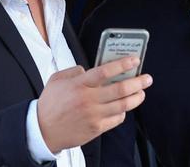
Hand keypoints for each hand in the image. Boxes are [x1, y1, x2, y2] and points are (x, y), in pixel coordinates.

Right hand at [36, 56, 152, 153]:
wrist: (42, 131)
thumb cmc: (50, 104)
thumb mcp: (57, 80)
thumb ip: (74, 71)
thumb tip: (89, 69)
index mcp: (79, 85)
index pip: (105, 71)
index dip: (123, 64)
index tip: (135, 60)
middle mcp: (88, 100)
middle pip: (120, 89)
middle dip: (138, 82)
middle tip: (147, 78)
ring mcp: (93, 115)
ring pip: (123, 105)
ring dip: (136, 98)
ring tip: (141, 92)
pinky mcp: (96, 129)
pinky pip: (116, 119)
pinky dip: (123, 112)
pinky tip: (125, 108)